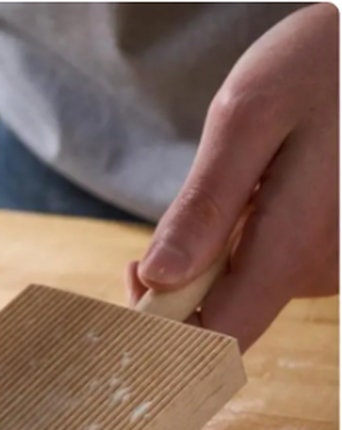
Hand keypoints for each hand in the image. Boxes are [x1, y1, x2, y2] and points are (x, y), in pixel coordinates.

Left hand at [128, 3, 338, 350]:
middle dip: (181, 283)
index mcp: (293, 251)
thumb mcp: (248, 118)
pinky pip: (270, 267)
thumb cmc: (321, 64)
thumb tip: (158, 279)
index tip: (135, 275)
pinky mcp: (333, 252)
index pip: (215, 337)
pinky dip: (242, 243)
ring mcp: (332, 266)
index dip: (164, 324)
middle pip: (226, 315)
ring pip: (245, 290)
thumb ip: (203, 207)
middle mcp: (320, 273)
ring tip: (226, 196)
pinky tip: (254, 198)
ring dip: (212, 258)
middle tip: (165, 229)